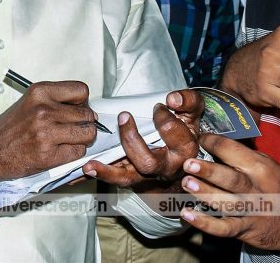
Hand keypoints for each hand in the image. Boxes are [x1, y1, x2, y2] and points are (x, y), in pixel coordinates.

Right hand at [0, 81, 96, 194]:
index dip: (83, 102)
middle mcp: (44, 110)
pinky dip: (74, 153)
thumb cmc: (10, 127)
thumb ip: (56, 100)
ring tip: (70, 139)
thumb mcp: (31, 101)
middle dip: (86, 122)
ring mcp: (46, 133)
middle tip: (75, 127)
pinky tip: (62, 150)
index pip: (81, 90)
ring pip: (87, 133)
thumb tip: (85, 106)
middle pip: (87, 114)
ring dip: (83, 138)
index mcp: (40, 92)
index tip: (78, 109)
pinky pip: (78, 152)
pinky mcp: (47, 155)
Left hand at [83, 89, 202, 186]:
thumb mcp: (193, 111)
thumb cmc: (185, 127)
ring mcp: (147, 176)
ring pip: (127, 178)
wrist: (182, 154)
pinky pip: (115, 179)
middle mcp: (166, 168)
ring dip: (107, 171)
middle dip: (132, 140)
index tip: (158, 106)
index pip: (174, 134)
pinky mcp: (133, 177)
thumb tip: (172, 100)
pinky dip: (101, 174)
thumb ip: (188, 100)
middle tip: (124, 117)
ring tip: (90, 164)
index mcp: (185, 150)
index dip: (164, 118)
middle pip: (148, 162)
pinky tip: (87, 168)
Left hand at [179, 133, 279, 256]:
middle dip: (207, 171)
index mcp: (260, 167)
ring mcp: (250, 210)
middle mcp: (255, 188)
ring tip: (186, 183)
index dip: (213, 143)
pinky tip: (188, 215)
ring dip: (203, 193)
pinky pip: (223, 228)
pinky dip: (205, 223)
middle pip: (229, 178)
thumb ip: (245, 156)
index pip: (233, 151)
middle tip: (188, 163)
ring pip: (224, 202)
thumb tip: (217, 142)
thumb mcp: (269, 165)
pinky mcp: (245, 229)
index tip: (199, 138)